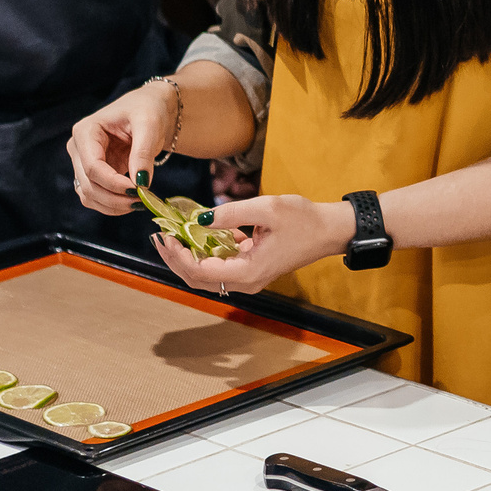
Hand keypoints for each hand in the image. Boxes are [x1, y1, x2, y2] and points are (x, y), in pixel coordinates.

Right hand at [67, 80, 178, 215]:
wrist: (149, 109)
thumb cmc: (147, 109)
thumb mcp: (149, 125)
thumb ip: (143, 153)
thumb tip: (140, 182)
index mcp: (85, 131)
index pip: (93, 166)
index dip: (114, 183)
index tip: (138, 189)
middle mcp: (78, 148)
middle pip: (89, 184)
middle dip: (115, 198)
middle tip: (143, 201)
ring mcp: (82, 163)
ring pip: (89, 196)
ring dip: (113, 205)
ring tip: (140, 202)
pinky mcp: (92, 175)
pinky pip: (96, 197)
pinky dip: (112, 205)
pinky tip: (131, 202)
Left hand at [157, 193, 356, 295]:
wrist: (329, 230)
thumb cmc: (303, 219)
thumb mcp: (267, 208)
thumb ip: (230, 213)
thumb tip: (198, 219)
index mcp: (249, 271)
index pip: (200, 271)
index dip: (178, 255)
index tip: (165, 235)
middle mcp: (246, 281)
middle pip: (198, 279)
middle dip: (176, 259)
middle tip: (160, 236)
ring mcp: (249, 278)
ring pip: (207, 275)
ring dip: (187, 257)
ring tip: (172, 235)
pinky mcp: (252, 269)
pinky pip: (221, 266)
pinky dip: (205, 252)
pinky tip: (199, 233)